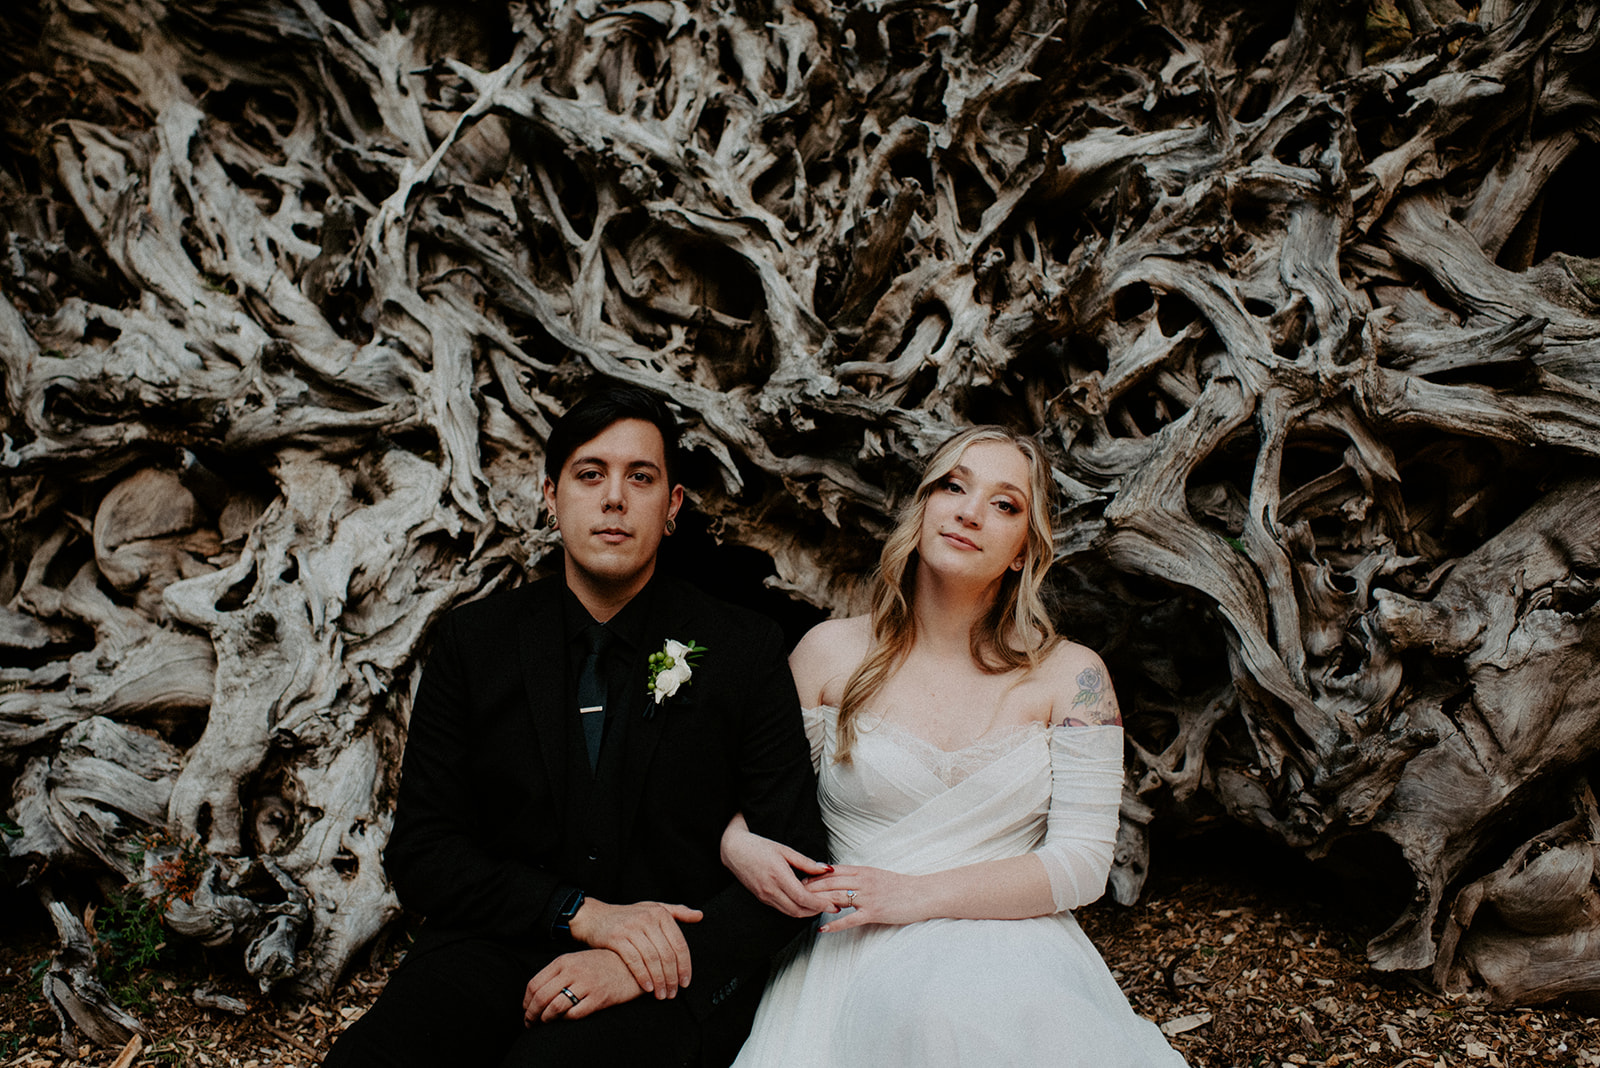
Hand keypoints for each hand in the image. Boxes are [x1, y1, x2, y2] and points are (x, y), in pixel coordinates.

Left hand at [523, 949, 641, 1023]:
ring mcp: (586, 984)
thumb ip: (557, 973)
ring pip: (554, 1008)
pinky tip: (564, 1020)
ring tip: (545, 1023)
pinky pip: (573, 1014)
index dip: (526, 1002)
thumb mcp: (577, 960)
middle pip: (540, 997)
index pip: (534, 984)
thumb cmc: (601, 964)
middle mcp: (572, 971)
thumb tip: (535, 994)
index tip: (526, 1010)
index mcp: (563, 961)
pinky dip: (564, 1020)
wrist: (631, 964)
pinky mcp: (599, 998)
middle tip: (530, 1023)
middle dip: (531, 1014)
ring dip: (545, 1020)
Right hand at [566, 897, 701, 997]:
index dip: (685, 966)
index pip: (679, 944)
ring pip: (652, 959)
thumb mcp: (652, 908)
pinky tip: (647, 988)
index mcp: (660, 913)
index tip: (686, 982)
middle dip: (672, 977)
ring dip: (659, 981)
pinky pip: (635, 961)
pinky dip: (643, 977)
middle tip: (673, 992)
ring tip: (661, 994)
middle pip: (667, 954)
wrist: (594, 917)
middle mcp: (648, 919)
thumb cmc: (626, 916)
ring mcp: (632, 927)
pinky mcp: (617, 938)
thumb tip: (699, 916)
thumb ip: (677, 911)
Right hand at [721, 813, 834, 917]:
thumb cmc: (759, 846)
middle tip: (832, 908)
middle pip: (798, 910)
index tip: (833, 905)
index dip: (820, 904)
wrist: (734, 850)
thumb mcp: (785, 850)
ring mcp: (765, 896)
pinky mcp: (762, 898)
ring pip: (790, 913)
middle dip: (817, 912)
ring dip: (807, 913)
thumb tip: (826, 869)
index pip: (803, 897)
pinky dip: (796, 909)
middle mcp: (771, 889)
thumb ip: (806, 862)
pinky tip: (805, 903)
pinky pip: (782, 909)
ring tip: (821, 907)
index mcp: (778, 875)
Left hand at [803, 865, 927, 932]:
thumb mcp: (877, 875)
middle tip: (794, 894)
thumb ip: (859, 876)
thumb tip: (839, 878)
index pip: (832, 870)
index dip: (814, 875)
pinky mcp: (875, 912)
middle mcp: (863, 881)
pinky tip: (822, 930)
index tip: (799, 880)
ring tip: (803, 909)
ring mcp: (869, 896)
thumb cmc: (901, 887)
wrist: (923, 894)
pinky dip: (834, 925)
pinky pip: (850, 919)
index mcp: (863, 871)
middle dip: (810, 888)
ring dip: (818, 903)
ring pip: (836, 897)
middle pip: (830, 882)